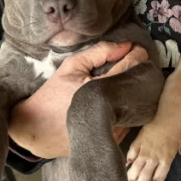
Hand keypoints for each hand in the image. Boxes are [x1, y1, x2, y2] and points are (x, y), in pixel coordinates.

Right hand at [8, 41, 148, 158]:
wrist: (39, 129)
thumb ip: (100, 52)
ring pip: (142, 100)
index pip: (132, 65)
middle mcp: (112, 109)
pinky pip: (135, 114)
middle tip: (133, 64)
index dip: (137, 55)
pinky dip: (132, 104)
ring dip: (137, 88)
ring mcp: (117, 124)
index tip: (135, 50)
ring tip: (125, 81)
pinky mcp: (118, 135)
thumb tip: (127, 45)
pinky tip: (121, 98)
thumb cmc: (54, 95)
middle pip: (142, 83)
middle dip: (139, 71)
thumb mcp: (72, 67)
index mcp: (100, 89)